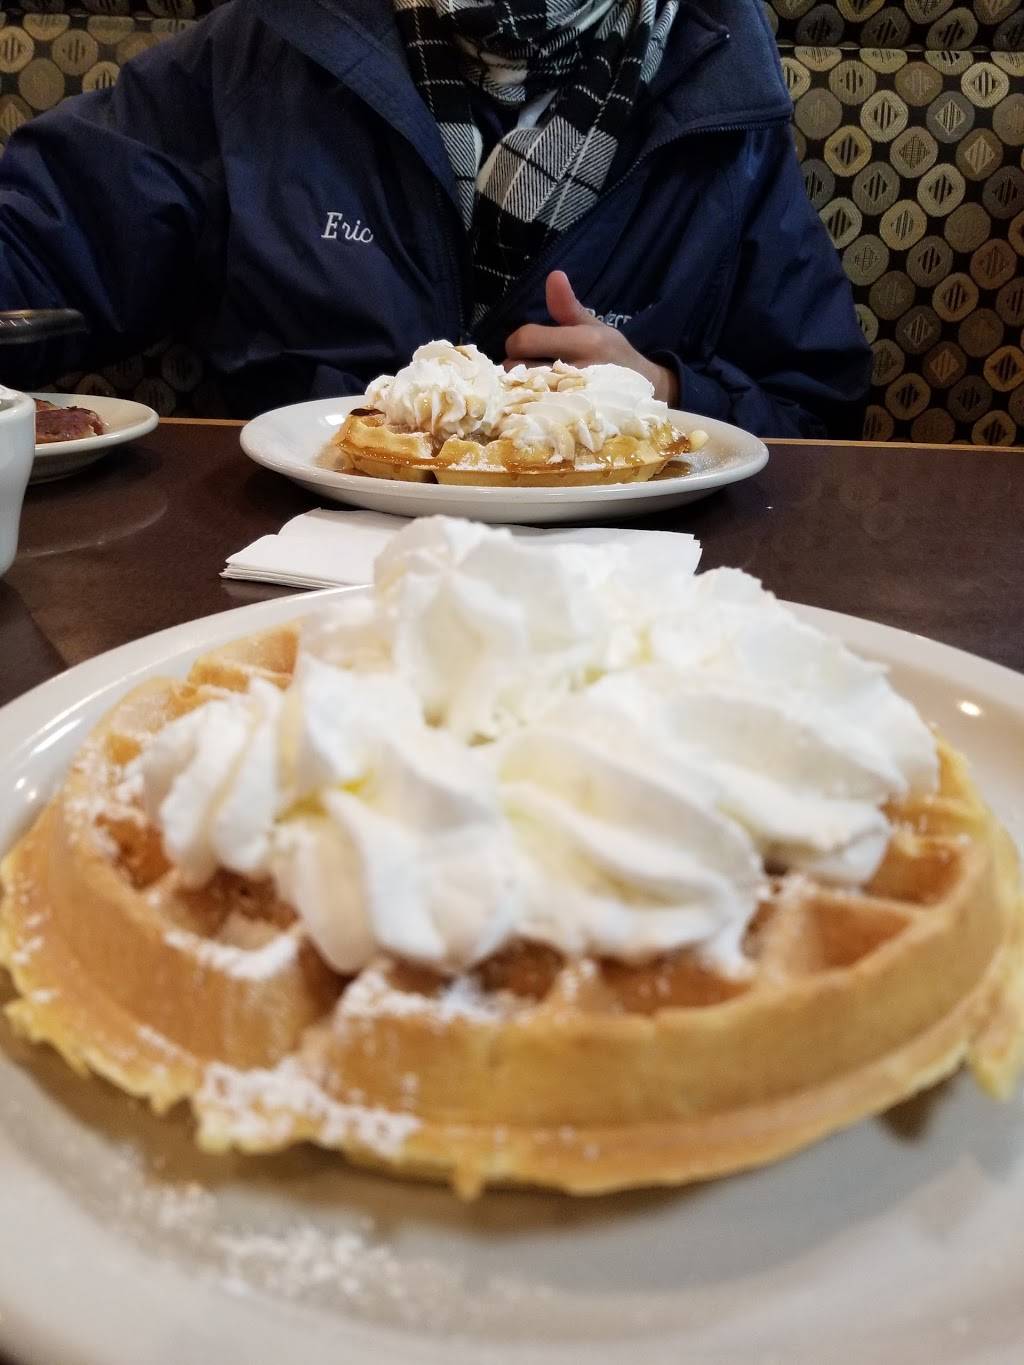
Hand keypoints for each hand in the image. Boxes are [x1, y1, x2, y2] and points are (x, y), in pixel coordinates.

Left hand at [504, 271, 678, 403]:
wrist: (645, 394)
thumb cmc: (613, 357)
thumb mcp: (595, 327)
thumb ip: (568, 306)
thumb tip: (554, 275)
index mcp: (584, 343)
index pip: (525, 338)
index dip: (518, 341)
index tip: (527, 347)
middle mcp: (578, 371)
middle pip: (515, 369)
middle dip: (515, 368)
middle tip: (527, 369)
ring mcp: (573, 401)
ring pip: (521, 394)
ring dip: (519, 390)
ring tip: (532, 387)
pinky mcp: (569, 422)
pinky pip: (533, 417)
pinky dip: (528, 410)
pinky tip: (536, 406)